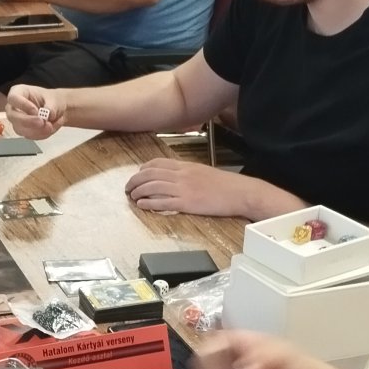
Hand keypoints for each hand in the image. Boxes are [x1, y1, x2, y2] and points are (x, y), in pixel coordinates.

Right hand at [5, 84, 63, 139]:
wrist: (56, 110)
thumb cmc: (50, 99)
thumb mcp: (54, 99)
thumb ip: (51, 107)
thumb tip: (48, 115)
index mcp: (19, 91)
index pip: (13, 98)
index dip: (23, 105)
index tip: (36, 111)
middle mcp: (14, 106)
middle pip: (13, 116)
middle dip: (29, 122)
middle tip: (43, 123)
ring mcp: (16, 120)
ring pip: (20, 129)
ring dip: (38, 130)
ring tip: (52, 125)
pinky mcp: (22, 130)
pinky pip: (29, 136)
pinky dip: (42, 134)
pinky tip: (51, 128)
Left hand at [125, 159, 253, 215]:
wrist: (240, 192)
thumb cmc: (225, 185)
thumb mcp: (203, 172)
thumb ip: (187, 173)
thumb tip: (175, 177)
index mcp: (186, 166)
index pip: (157, 163)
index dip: (143, 169)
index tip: (137, 174)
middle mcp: (182, 175)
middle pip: (150, 174)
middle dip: (135, 180)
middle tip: (128, 187)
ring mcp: (183, 188)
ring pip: (152, 186)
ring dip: (138, 191)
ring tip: (132, 197)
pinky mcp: (187, 203)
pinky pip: (162, 202)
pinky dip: (149, 203)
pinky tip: (142, 205)